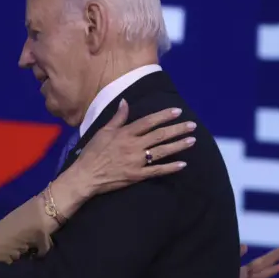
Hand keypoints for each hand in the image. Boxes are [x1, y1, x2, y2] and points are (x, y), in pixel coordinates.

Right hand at [72, 99, 195, 194]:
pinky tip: (183, 164)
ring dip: (178, 145)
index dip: (163, 116)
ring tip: (192, 140)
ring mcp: (137, 161)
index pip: (148, 122)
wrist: (86, 175)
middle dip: (177, 129)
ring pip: (162, 151)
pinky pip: (157, 171)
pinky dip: (170, 168)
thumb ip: (117, 118)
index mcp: (125, 133)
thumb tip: (125, 102)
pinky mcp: (138, 175)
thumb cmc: (92, 152)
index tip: (177, 112)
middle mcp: (134, 146)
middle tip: (192, 125)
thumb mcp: (102, 132)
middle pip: (159, 135)